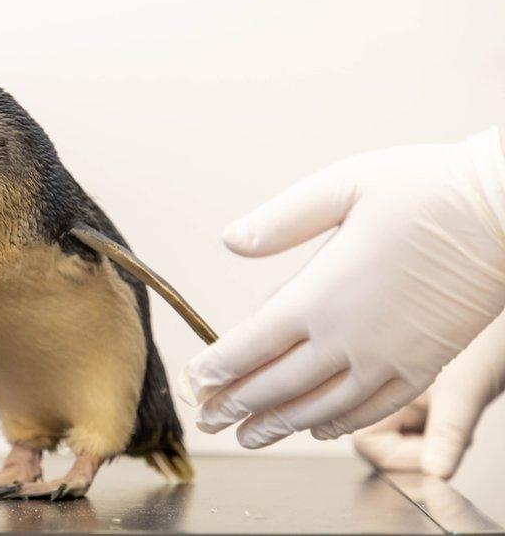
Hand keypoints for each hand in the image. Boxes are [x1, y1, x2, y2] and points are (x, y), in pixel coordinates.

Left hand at [178, 128, 504, 447]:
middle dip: (235, 406)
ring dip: (278, 424)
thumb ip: (282, 220)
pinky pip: (371, 409)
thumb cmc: (426, 189)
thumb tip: (230, 241)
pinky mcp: (424, 367)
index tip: (195, 383)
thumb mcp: (344, 185)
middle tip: (209, 419)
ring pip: (319, 408)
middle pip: (276, 386)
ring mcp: (388, 359)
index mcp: (321, 295)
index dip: (217, 369)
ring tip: (249, 436)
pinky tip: (318, 429)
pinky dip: (337, 424)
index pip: (251, 346)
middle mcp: (348, 338)